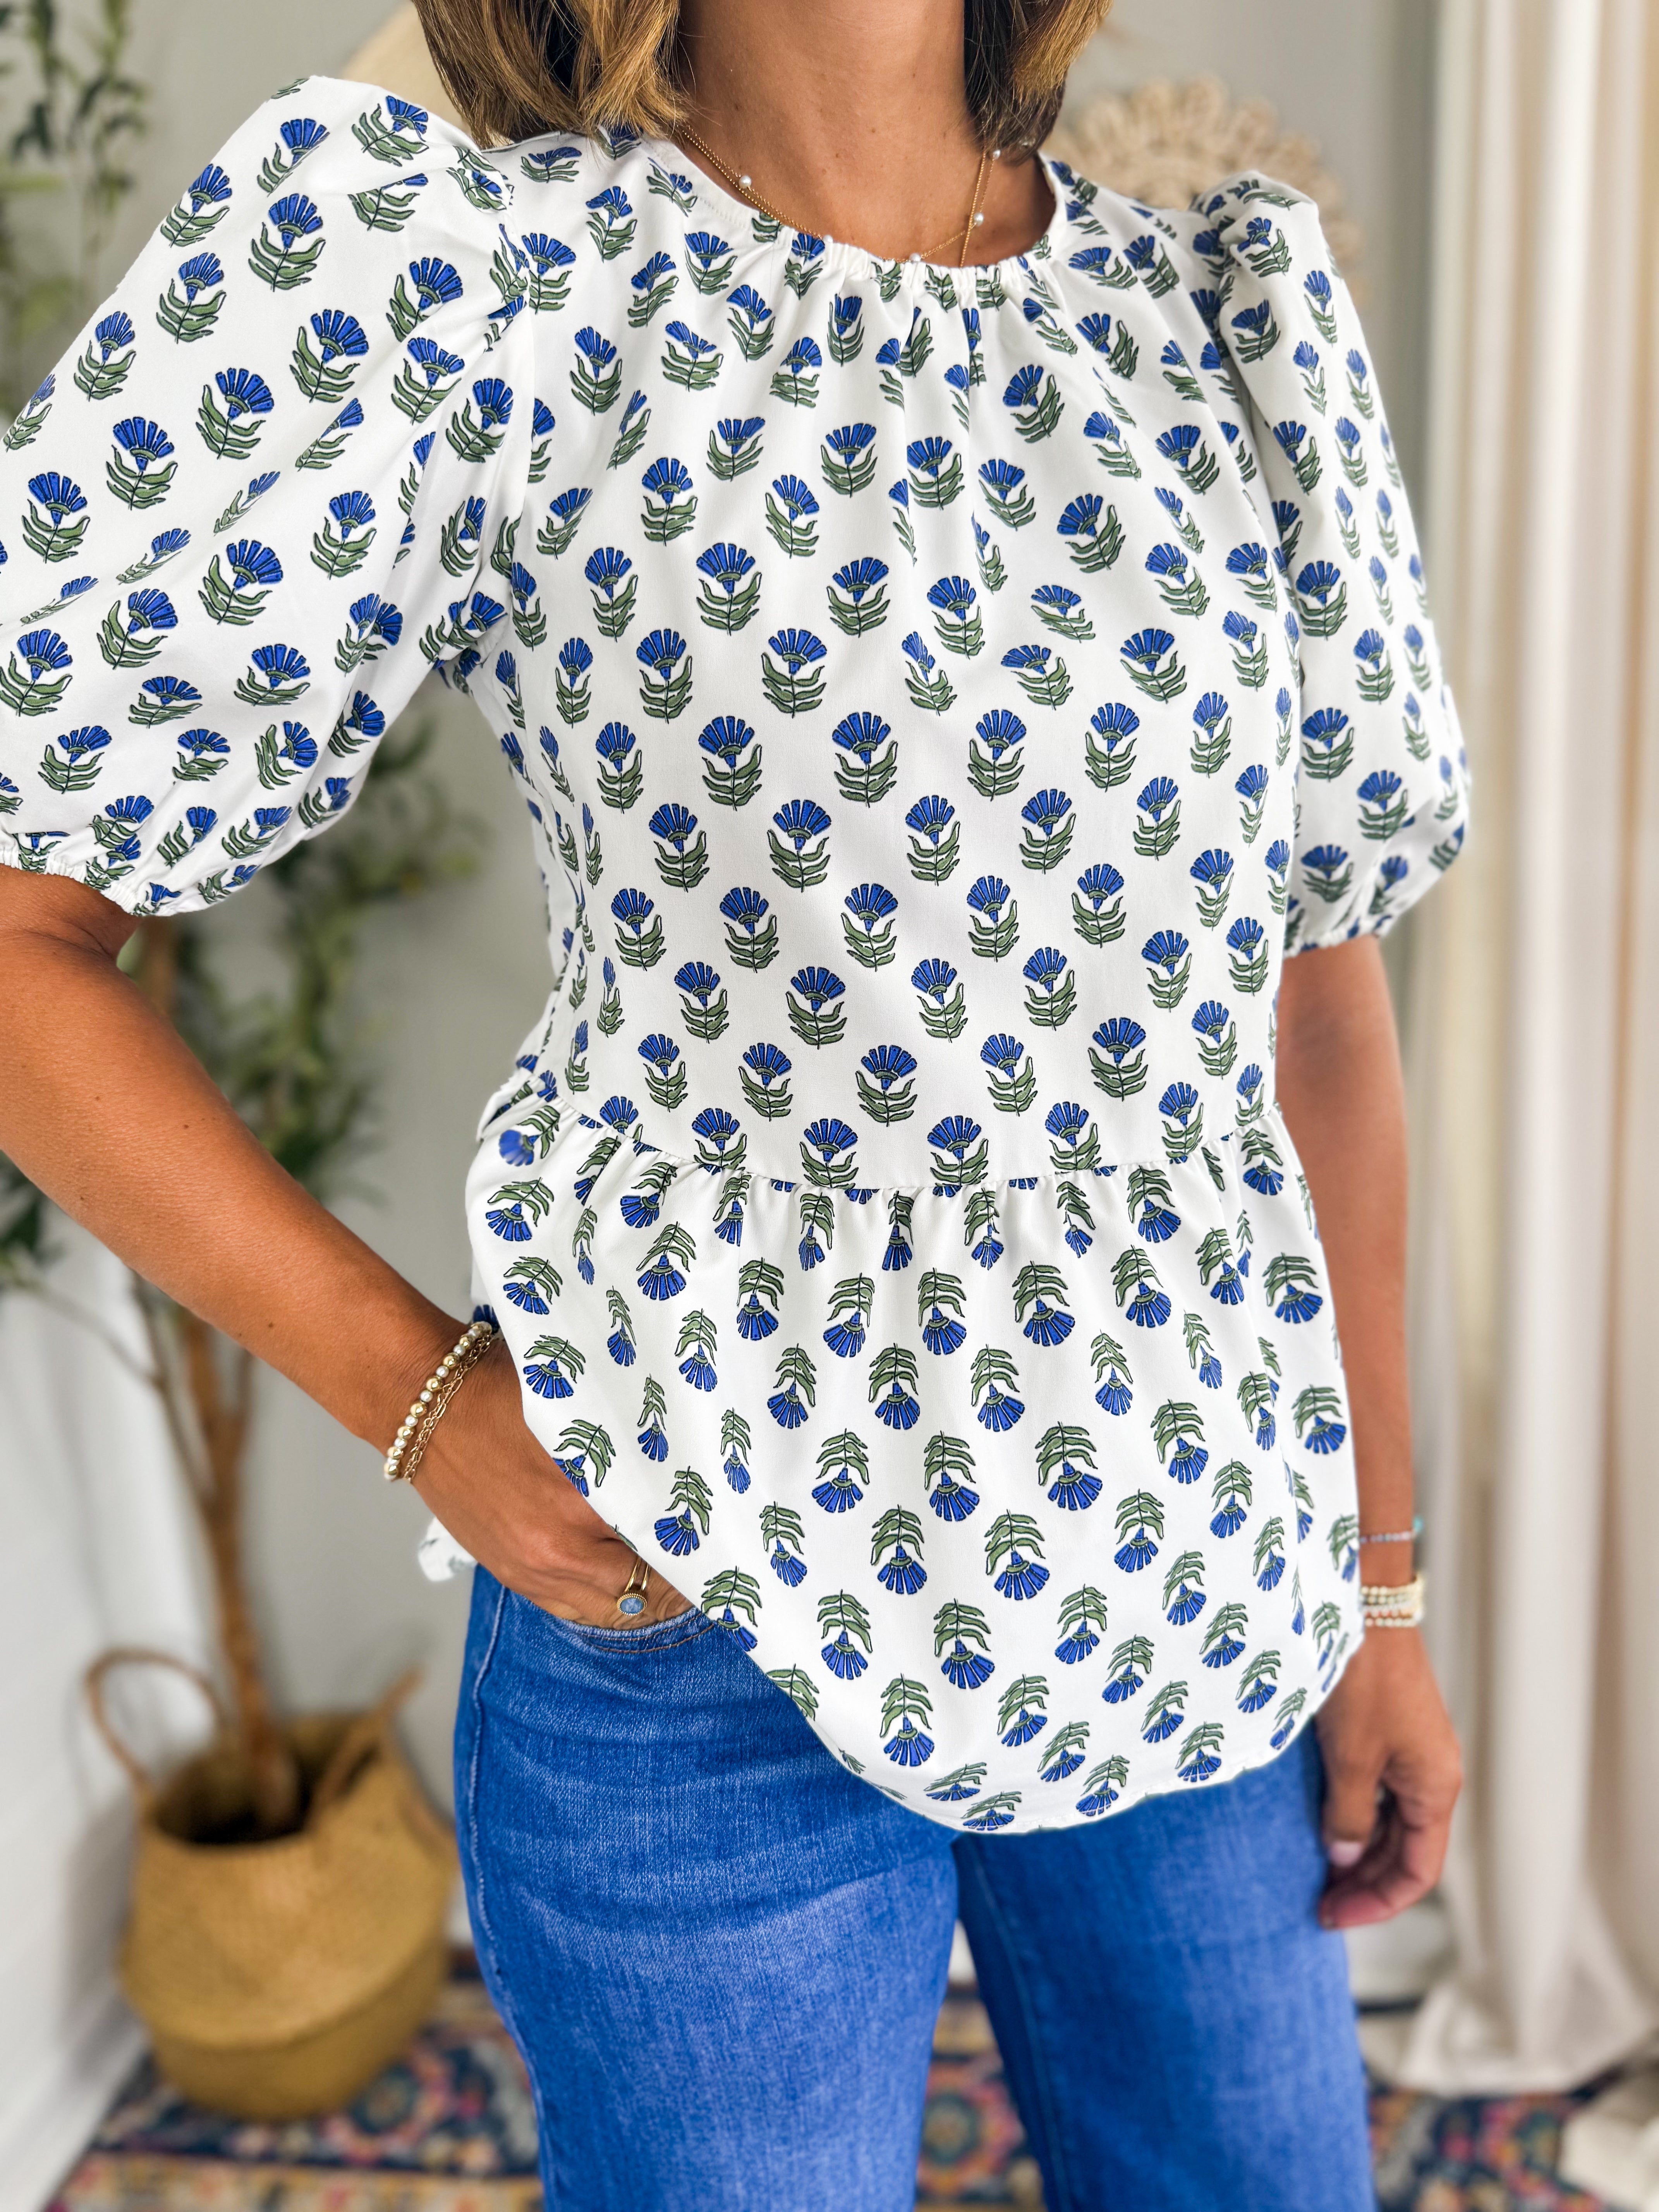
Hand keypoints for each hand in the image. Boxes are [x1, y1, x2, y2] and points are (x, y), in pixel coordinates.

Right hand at [410, 1336, 690, 1627]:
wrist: (426, 1403)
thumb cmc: (507, 1391)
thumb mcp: (583, 1411)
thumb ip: (629, 1449)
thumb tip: (686, 1471)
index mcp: (580, 1501)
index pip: (663, 1544)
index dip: (700, 1548)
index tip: (724, 1540)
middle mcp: (556, 1548)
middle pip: (644, 1588)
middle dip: (680, 1579)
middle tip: (711, 1563)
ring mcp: (529, 1569)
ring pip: (611, 1609)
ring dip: (645, 1597)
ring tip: (675, 1579)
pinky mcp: (510, 1574)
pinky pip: (572, 1609)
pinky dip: (605, 1603)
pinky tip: (626, 1584)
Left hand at [1313, 1626, 1461, 1927]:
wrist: (1363, 1607)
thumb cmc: (1361, 1681)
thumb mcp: (1351, 1759)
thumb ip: (1350, 1816)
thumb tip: (1345, 1859)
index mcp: (1436, 1787)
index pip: (1419, 1871)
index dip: (1378, 1901)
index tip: (1332, 1917)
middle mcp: (1433, 1773)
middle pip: (1407, 1851)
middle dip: (1366, 1883)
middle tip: (1319, 1905)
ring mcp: (1413, 1751)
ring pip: (1393, 1823)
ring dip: (1361, 1852)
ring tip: (1319, 1875)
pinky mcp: (1392, 1731)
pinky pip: (1381, 1792)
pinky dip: (1357, 1817)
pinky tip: (1325, 1826)